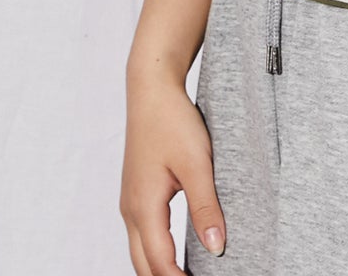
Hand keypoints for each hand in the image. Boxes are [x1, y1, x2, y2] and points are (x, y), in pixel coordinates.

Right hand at [120, 72, 226, 272]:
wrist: (152, 90)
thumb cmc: (173, 122)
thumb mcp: (196, 164)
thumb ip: (206, 207)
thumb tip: (217, 247)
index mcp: (143, 207)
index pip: (160, 263)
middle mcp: (130, 210)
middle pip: (143, 265)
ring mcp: (130, 202)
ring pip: (140, 252)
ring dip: (159, 269)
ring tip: (188, 275)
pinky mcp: (136, 193)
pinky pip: (142, 235)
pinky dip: (156, 252)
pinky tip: (177, 253)